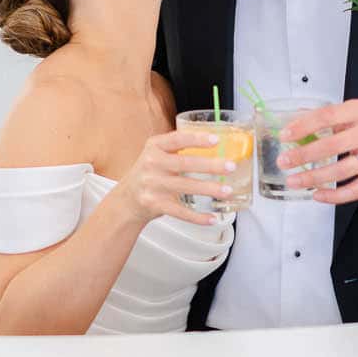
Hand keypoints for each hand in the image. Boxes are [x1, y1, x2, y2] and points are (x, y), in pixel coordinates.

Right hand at [116, 129, 234, 227]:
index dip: (197, 139)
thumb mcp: (156, 154)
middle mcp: (152, 164)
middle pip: (185, 164)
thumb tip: (215, 147)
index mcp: (154, 147)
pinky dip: (198, 217)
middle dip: (210, 165)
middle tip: (231, 166)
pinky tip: (212, 217)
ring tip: (227, 191)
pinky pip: (180, 212)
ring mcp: (153, 185)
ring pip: (185, 187)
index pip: (177, 139)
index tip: (216, 139)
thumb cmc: (149, 173)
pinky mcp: (155, 204)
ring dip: (209, 189)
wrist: (126, 199)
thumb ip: (177, 149)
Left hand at [277, 99, 357, 204]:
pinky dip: (335, 195)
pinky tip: (319, 194)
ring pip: (340, 171)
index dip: (304, 125)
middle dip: (303, 155)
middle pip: (331, 146)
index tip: (286, 134)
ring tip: (295, 180)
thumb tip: (302, 120)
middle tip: (284, 161)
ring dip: (314, 177)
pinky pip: (355, 190)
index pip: (328, 116)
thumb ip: (335, 116)